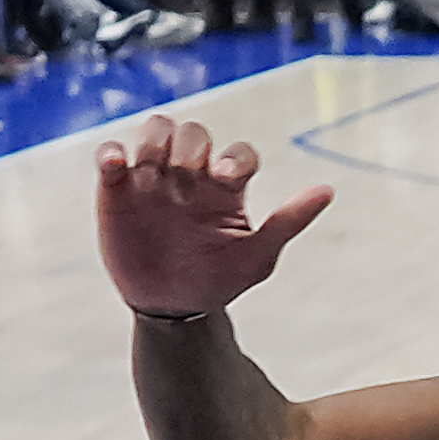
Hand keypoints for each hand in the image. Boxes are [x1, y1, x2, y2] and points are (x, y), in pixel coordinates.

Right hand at [95, 118, 332, 317]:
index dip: (236, 157)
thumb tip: (328, 190)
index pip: (239, 153)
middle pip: (194, 132)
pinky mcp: (117, 192)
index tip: (228, 179)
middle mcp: (194, 176)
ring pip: (156, 132)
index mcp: (229, 187)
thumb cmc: (220, 279)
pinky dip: (110, 153)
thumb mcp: (258, 256)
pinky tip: (116, 166)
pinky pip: (110, 157)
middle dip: (192, 145)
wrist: (174, 307)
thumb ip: (289, 220)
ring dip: (155, 138)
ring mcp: (155, 181)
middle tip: (187, 174)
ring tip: (153, 166)